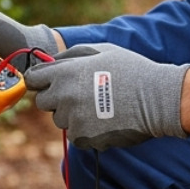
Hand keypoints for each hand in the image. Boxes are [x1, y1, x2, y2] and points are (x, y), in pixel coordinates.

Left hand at [24, 43, 189, 149]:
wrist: (157, 98)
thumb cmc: (131, 70)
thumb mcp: (102, 51)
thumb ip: (71, 54)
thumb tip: (50, 61)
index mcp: (65, 72)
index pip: (32, 79)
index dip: (40, 80)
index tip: (48, 83)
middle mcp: (64, 96)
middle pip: (43, 102)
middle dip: (57, 99)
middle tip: (81, 95)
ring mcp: (72, 118)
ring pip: (60, 120)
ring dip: (73, 116)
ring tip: (99, 107)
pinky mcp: (83, 137)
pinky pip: (75, 136)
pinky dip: (86, 131)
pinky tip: (105, 120)